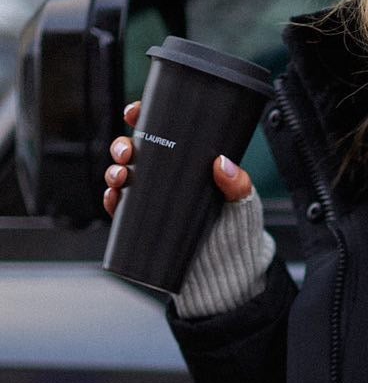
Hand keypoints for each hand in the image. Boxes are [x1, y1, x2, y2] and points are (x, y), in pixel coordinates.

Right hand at [101, 100, 256, 216]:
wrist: (225, 269)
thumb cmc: (236, 231)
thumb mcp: (241, 202)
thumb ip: (238, 184)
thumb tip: (223, 164)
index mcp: (186, 163)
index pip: (161, 133)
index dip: (142, 118)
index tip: (134, 113)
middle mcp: (165, 177)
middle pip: (134, 152)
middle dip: (122, 146)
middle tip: (127, 153)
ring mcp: (152, 199)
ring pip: (121, 176)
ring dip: (113, 171)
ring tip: (121, 177)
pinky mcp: (142, 223)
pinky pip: (119, 207)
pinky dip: (111, 200)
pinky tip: (114, 197)